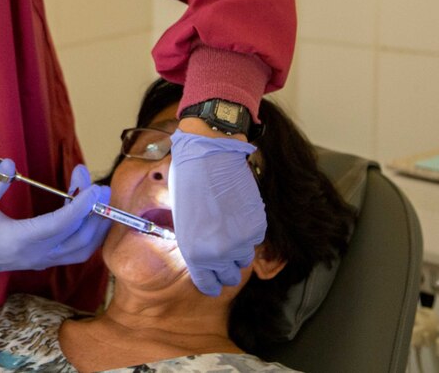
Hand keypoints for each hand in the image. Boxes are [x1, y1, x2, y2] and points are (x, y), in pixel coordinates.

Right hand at [0, 159, 110, 281]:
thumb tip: (10, 163)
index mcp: (20, 240)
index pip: (58, 225)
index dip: (80, 206)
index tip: (94, 188)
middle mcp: (37, 254)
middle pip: (79, 238)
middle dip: (94, 211)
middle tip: (98, 185)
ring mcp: (43, 260)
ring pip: (83, 249)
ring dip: (97, 224)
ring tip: (100, 197)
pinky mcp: (46, 260)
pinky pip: (78, 251)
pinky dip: (91, 234)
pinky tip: (90, 212)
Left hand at [169, 130, 266, 295]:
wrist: (208, 155)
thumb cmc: (187, 182)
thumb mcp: (181, 219)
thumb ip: (193, 242)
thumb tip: (203, 252)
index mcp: (194, 253)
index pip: (207, 283)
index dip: (211, 283)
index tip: (214, 282)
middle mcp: (219, 253)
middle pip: (230, 277)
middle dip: (226, 269)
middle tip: (223, 255)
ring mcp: (240, 241)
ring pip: (244, 258)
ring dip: (238, 250)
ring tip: (229, 230)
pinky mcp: (257, 226)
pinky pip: (255, 239)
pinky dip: (248, 232)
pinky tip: (238, 215)